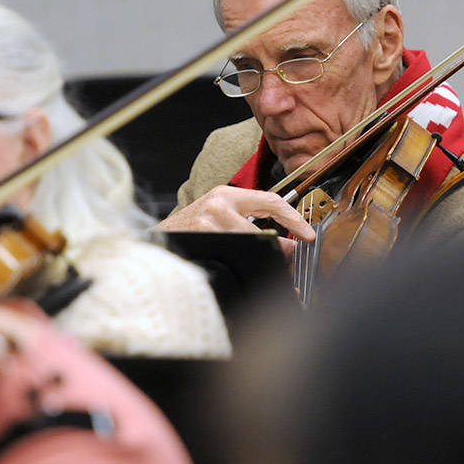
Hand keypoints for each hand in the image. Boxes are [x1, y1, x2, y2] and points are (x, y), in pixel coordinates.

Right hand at [159, 186, 314, 256]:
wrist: (155, 241)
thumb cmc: (189, 231)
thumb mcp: (217, 217)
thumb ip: (248, 223)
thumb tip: (285, 245)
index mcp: (226, 195)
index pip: (271, 201)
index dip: (294, 218)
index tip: (308, 233)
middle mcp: (218, 205)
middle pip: (262, 233)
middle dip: (277, 251)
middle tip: (284, 261)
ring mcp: (209, 223)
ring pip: (250, 246)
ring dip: (258, 261)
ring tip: (254, 266)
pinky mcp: (202, 239)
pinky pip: (233, 256)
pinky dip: (240, 266)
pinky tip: (234, 268)